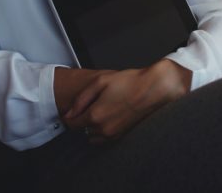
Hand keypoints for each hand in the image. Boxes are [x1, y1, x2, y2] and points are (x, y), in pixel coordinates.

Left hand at [62, 60, 190, 142]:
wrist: (153, 89)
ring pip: (92, 137)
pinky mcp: (122, 136)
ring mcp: (113, 135)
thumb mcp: (100, 82)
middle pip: (81, 130)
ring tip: (101, 110)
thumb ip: (80, 99)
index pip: (71, 124)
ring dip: (91, 127)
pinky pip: (104, 139)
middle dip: (82, 119)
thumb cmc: (130, 82)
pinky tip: (109, 116)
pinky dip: (102, 131)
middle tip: (91, 105)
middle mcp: (103, 129)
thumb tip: (69, 113)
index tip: (73, 109)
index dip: (69, 115)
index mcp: (95, 115)